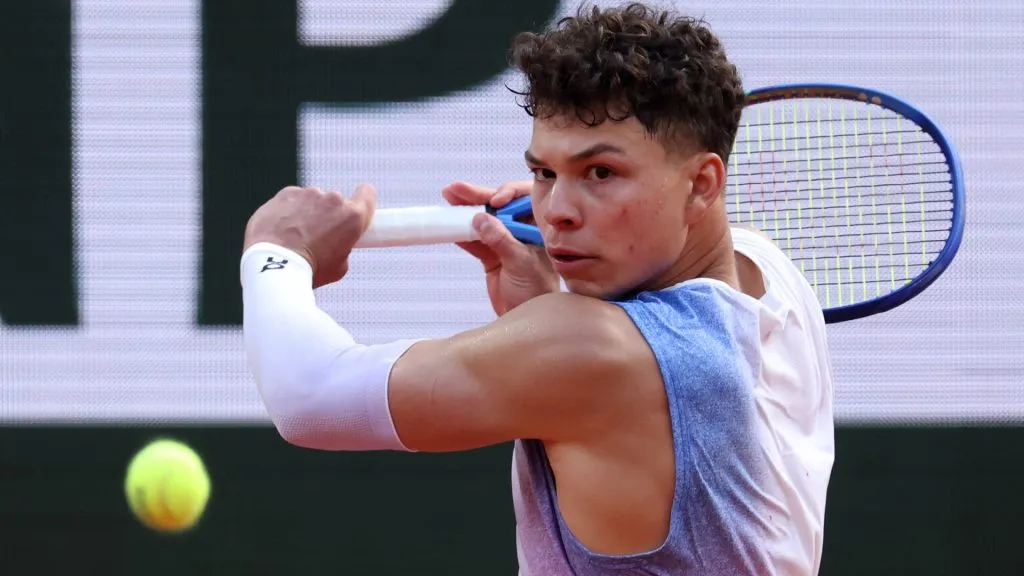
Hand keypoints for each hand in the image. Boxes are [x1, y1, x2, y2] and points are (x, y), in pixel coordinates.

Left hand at [244, 184, 375, 287]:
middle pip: (335, 202)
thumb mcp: (339, 267)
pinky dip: (288, 211)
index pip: (367, 194)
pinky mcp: (287, 194)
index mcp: (352, 217)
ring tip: (295, 238)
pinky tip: (281, 230)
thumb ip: (343, 248)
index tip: (356, 209)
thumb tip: (336, 245)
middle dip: (329, 216)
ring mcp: (308, 194)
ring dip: (307, 214)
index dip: (363, 201)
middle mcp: (333, 200)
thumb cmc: (307, 271)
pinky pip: (292, 200)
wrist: (275, 266)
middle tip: (318, 238)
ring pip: (312, 201)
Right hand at [442, 180, 558, 314]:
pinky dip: (461, 232)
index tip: (495, 201)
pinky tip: (448, 224)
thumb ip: (501, 241)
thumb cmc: (536, 293)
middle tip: (456, 189)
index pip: (524, 200)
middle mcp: (521, 231)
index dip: (508, 193)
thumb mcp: (521, 264)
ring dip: (465, 210)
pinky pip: (474, 240)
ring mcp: (504, 243)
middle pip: (498, 207)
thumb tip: (481, 219)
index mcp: (537, 228)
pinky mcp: (491, 257)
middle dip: (478, 196)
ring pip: (483, 220)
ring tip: (448, 197)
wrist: (527, 319)